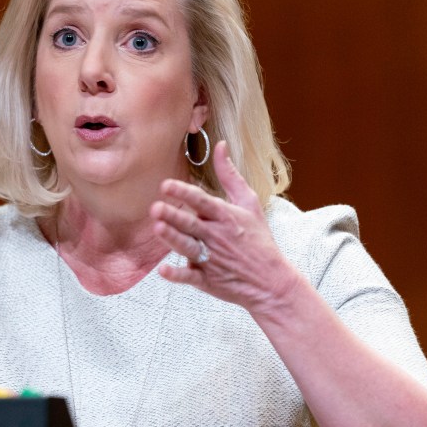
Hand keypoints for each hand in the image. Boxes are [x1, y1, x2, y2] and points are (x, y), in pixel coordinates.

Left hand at [150, 140, 297, 312]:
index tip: (166, 185)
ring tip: (157, 229)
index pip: (202, 201)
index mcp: (226, 217)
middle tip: (155, 208)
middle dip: (174, 216)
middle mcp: (216, 237)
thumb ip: (230, 176)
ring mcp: (212, 259)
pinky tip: (163, 270)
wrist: (271, 281)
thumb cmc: (258, 238)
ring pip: (188, 247)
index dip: (184, 193)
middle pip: (191, 224)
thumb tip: (220, 146)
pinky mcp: (208, 280)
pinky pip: (190, 277)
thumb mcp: (249, 203)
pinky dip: (177, 275)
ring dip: (173, 239)